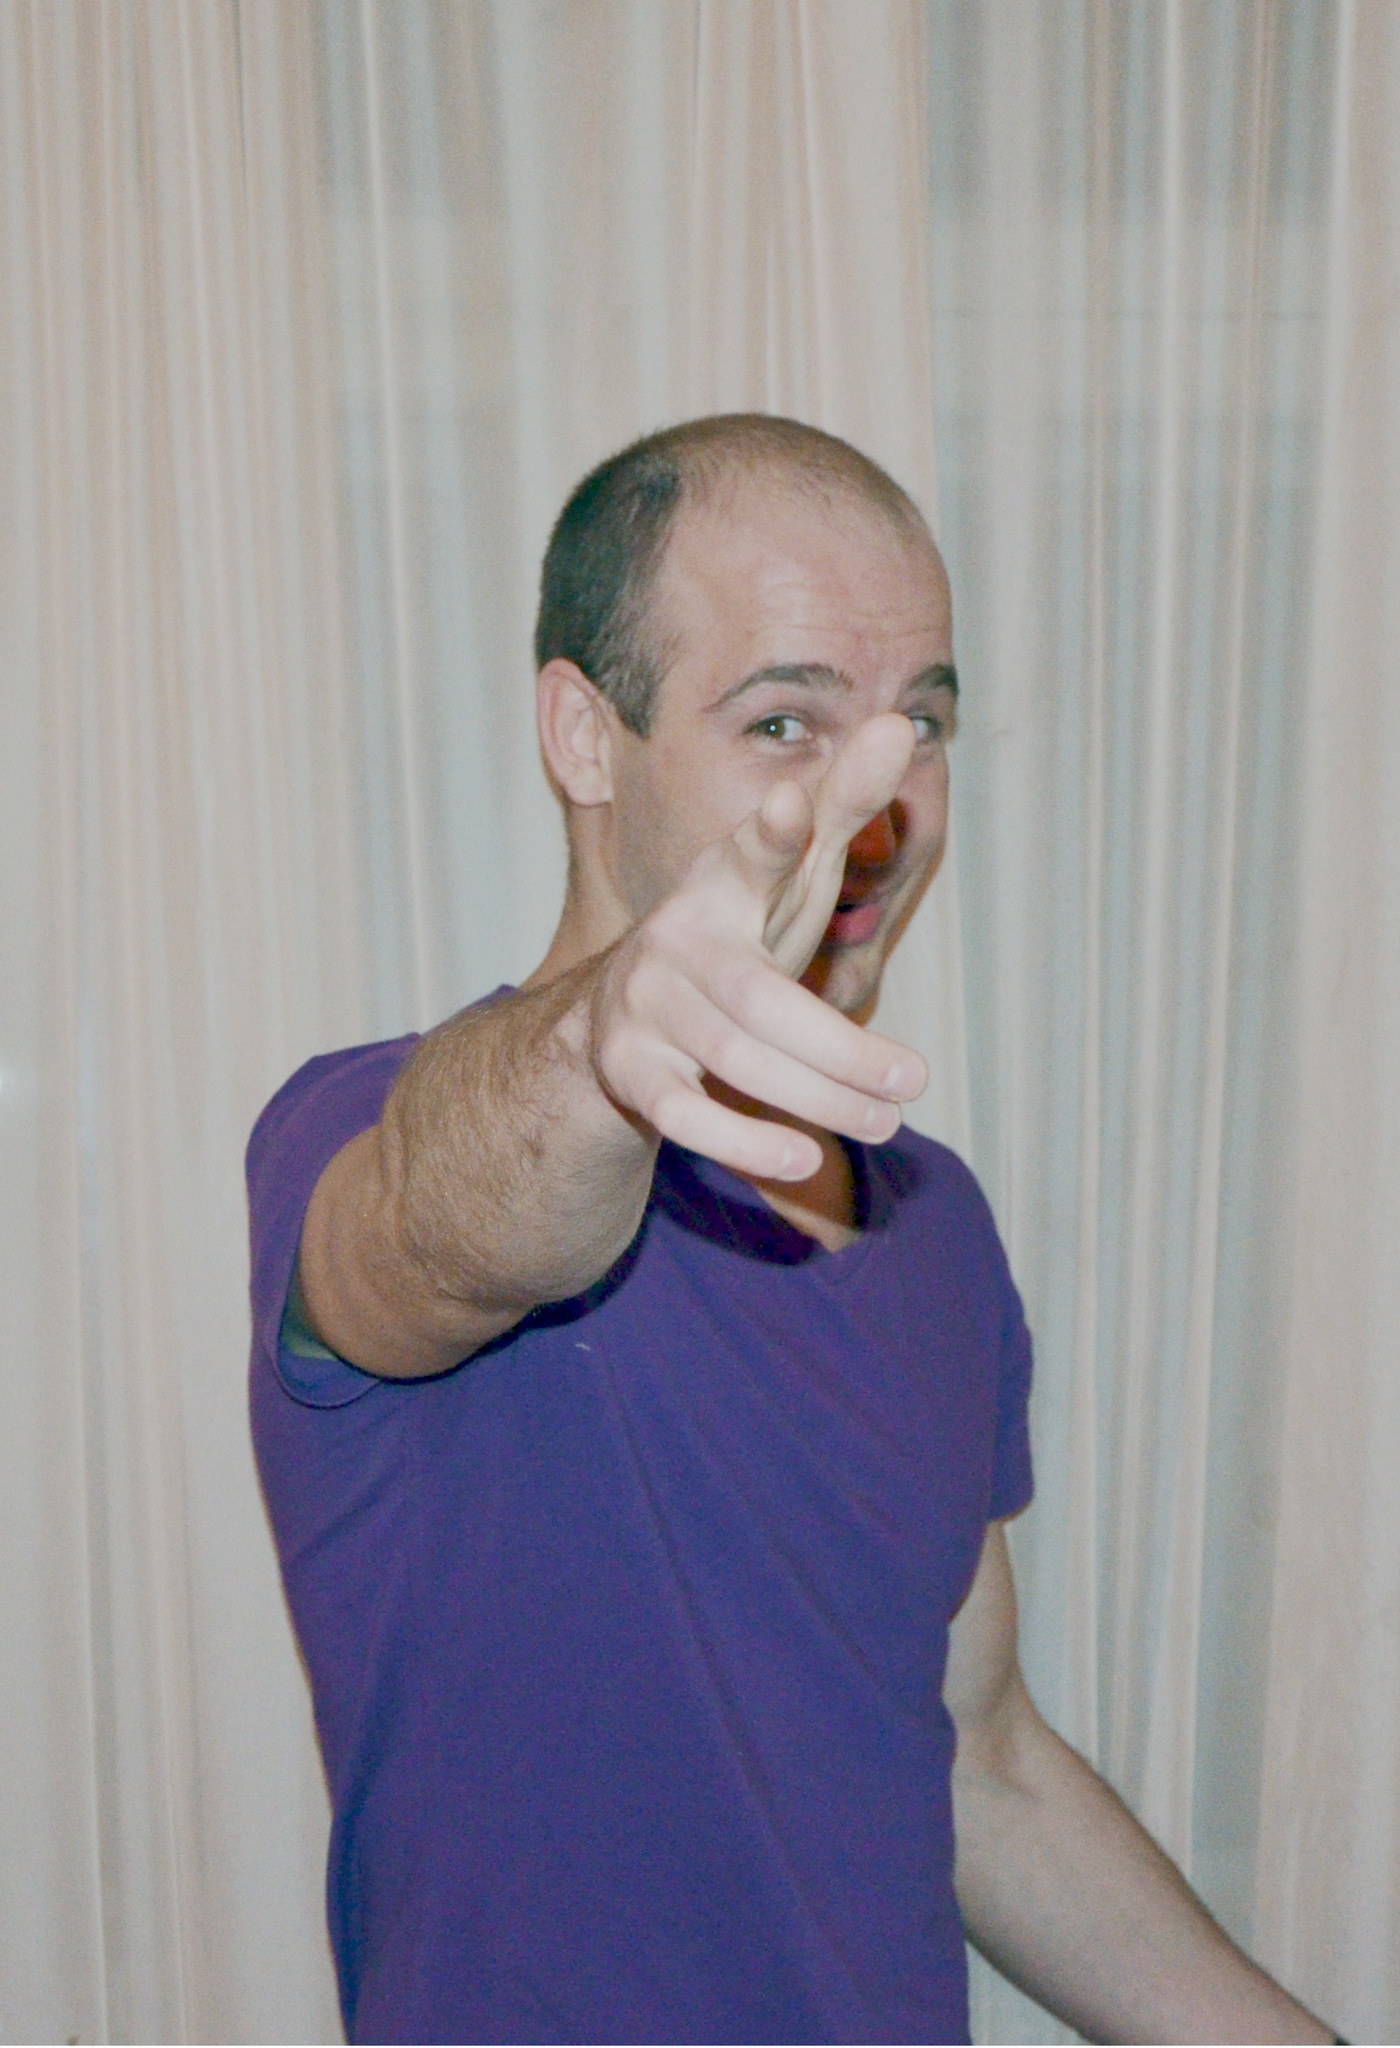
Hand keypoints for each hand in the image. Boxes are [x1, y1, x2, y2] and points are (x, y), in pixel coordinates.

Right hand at [588, 713, 928, 1180]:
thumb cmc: (732, 935)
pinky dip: (743, 1141)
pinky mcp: (630, 1073)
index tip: (792, 804)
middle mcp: (676, 941)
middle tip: (913, 1078)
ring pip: (732, 1058)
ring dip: (815, 1095)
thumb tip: (898, 722)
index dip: (773, 834)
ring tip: (887, 1119)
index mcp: (721, 884)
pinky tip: (805, 1160)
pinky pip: (684, 1115)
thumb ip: (842, 810)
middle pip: (761, 998)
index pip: (749, 854)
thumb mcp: (785, 876)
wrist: (618, 1015)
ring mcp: (645, 1010)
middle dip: (838, 1045)